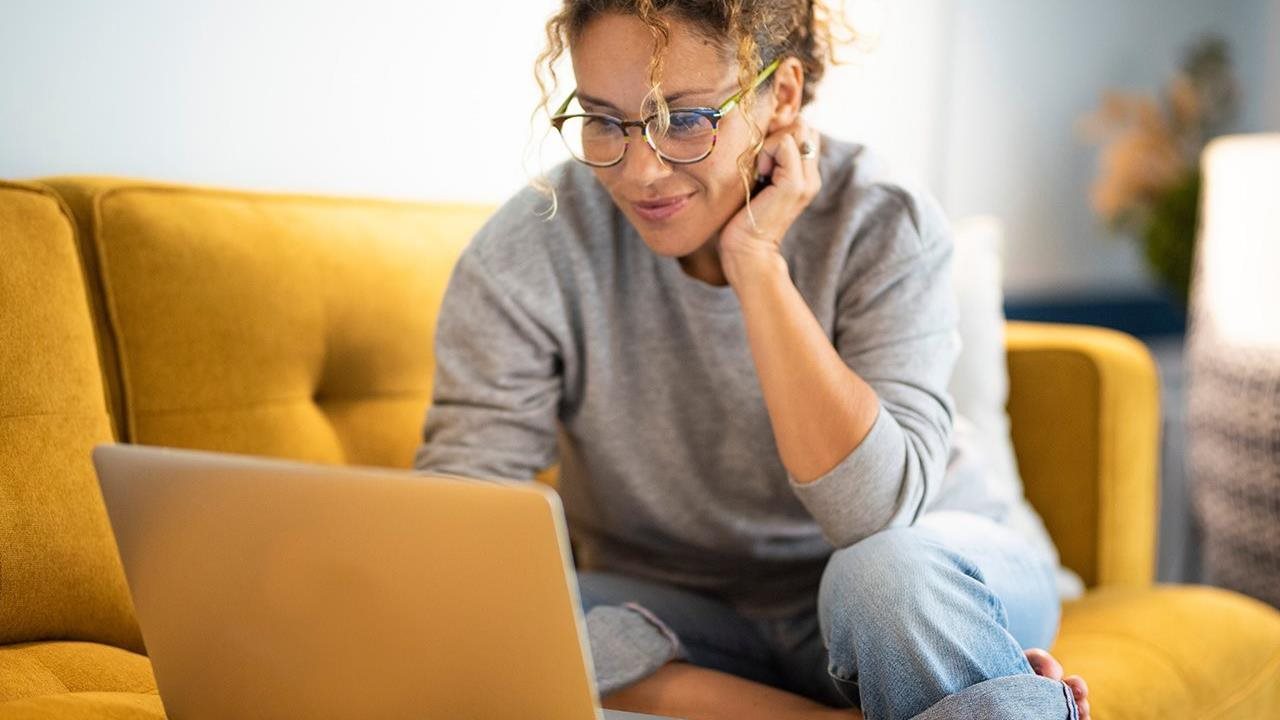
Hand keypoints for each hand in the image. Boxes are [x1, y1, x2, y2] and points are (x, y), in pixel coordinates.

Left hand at [718, 118, 821, 285]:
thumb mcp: (757, 179)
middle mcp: (811, 175)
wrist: (746, 251)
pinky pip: (784, 143)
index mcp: (804, 173)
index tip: (760, 156)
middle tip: (760, 160)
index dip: (779, 132)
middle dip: (777, 132)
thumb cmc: (742, 217)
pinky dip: (766, 151)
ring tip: (759, 169)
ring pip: (797, 129)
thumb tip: (762, 127)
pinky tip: (758, 174)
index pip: (802, 129)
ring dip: (771, 141)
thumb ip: (766, 157)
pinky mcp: (795, 184)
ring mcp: (807, 179)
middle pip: (803, 125)